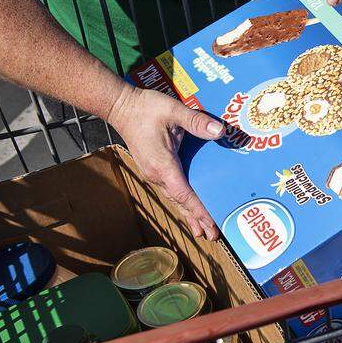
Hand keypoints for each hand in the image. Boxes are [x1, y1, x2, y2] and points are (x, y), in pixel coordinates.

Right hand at [108, 85, 224, 239]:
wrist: (121, 107)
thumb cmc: (147, 108)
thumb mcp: (173, 110)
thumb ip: (196, 121)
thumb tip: (220, 131)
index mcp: (163, 165)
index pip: (184, 194)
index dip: (198, 210)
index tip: (211, 223)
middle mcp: (157, 174)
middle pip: (180, 201)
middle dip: (197, 218)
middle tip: (214, 235)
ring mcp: (153, 173)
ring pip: (175, 198)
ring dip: (189, 214)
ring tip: (203, 231)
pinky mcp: (153, 169)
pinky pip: (171, 190)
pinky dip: (182, 202)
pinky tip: (188, 209)